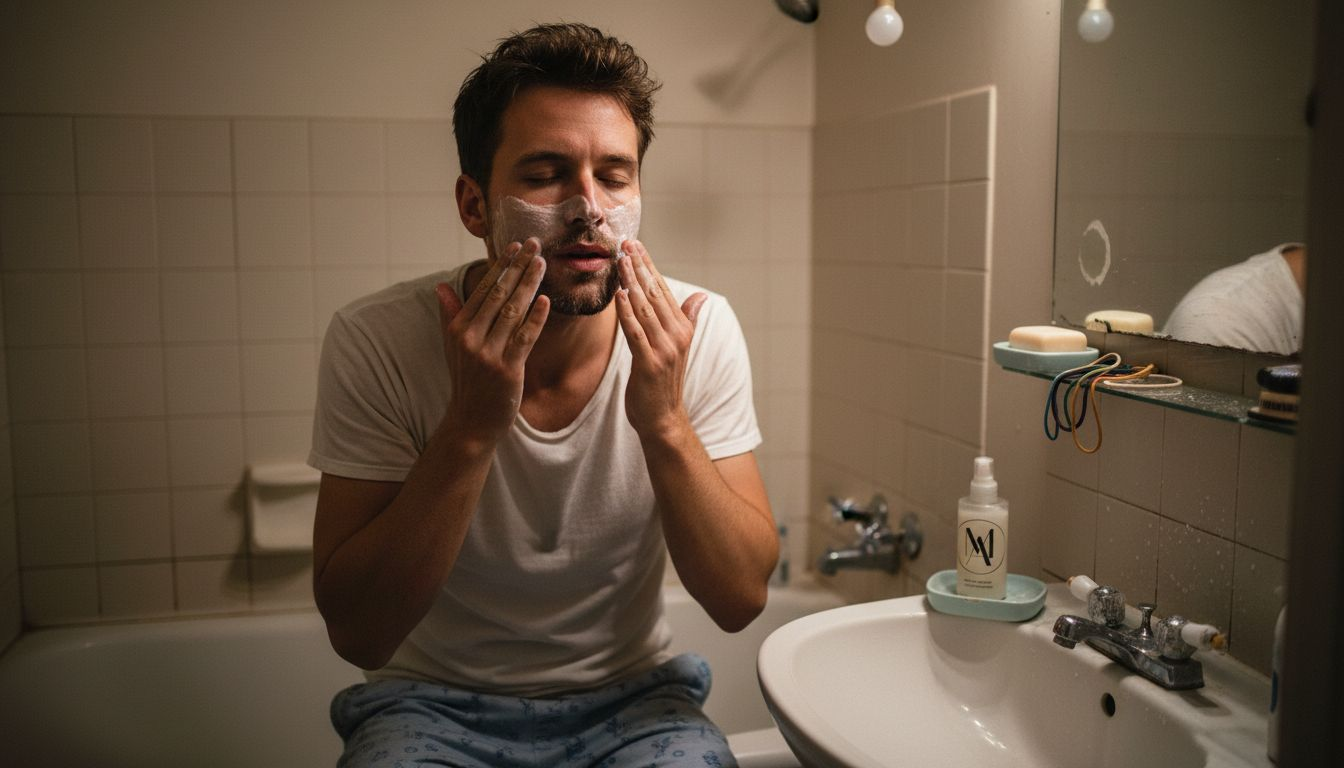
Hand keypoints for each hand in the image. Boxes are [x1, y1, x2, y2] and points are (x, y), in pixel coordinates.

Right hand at [435, 239, 549, 439]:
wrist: (471, 422)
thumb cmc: (466, 381)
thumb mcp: (453, 347)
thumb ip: (450, 315)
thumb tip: (441, 287)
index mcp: (458, 329)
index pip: (483, 289)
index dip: (501, 266)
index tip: (515, 245)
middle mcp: (470, 338)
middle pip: (498, 294)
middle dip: (518, 266)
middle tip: (535, 243)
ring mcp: (488, 355)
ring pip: (512, 311)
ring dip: (529, 284)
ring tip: (542, 263)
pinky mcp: (507, 370)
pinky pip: (524, 338)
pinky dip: (535, 318)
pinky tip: (545, 300)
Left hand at [614, 240, 707, 439]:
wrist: (663, 419)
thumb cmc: (664, 383)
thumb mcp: (678, 347)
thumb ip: (688, 319)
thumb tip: (701, 296)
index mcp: (682, 328)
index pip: (663, 289)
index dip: (649, 266)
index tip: (636, 245)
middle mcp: (676, 335)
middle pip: (655, 293)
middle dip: (639, 267)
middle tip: (625, 244)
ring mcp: (664, 349)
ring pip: (645, 308)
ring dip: (631, 282)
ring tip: (619, 260)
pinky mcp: (649, 363)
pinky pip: (636, 332)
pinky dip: (627, 312)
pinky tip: (618, 294)